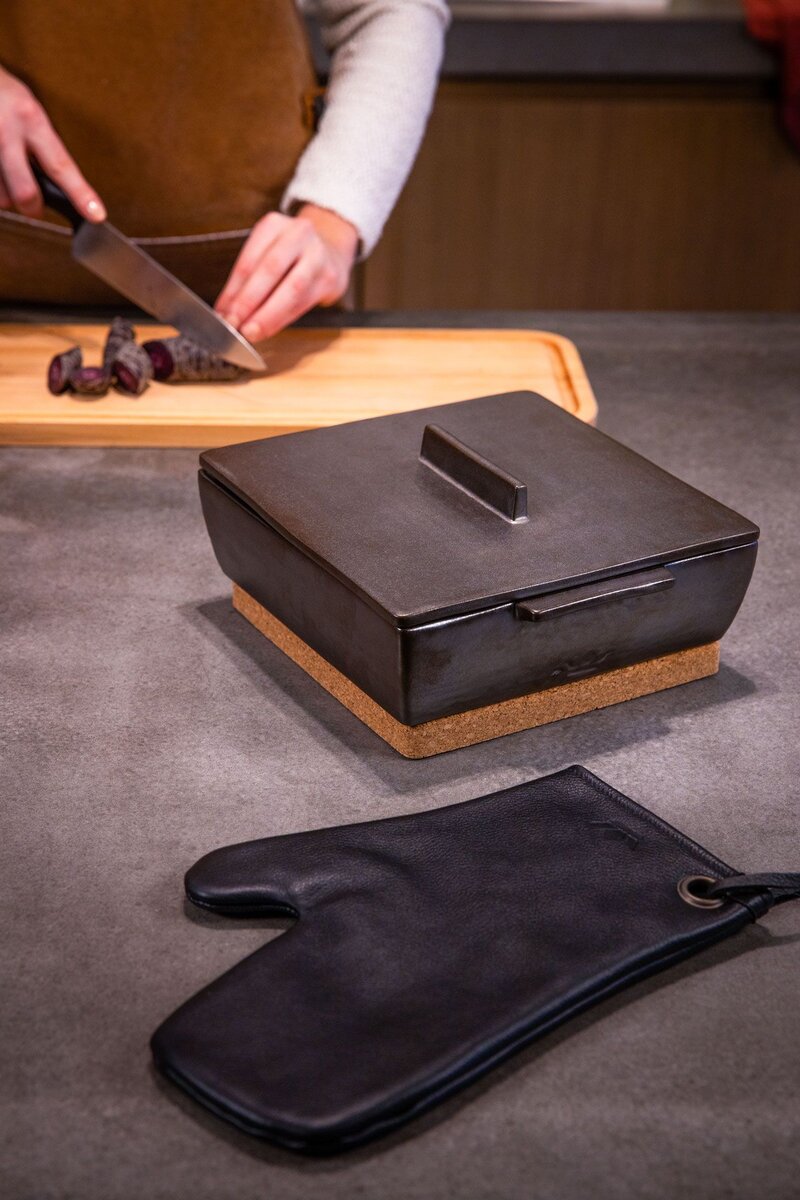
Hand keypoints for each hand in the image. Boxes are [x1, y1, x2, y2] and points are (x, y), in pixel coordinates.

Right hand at [0, 65, 104, 220]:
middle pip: (25, 192)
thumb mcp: (30, 111)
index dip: (80, 194)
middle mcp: (7, 131)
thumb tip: (60, 185)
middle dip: (32, 207)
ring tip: (6, 174)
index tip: (96, 214)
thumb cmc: (3, 95)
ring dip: (6, 195)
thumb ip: (43, 144)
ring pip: (1, 196)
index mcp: (32, 120)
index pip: (61, 165)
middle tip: (34, 206)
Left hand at [215, 204, 357, 340]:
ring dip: (269, 315)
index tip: (222, 312)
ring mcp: (318, 255)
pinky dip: (283, 319)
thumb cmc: (290, 256)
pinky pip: (304, 302)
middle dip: (249, 301)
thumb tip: (226, 312)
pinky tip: (269, 329)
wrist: (329, 251)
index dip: (233, 290)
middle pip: (270, 269)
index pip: (249, 260)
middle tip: (235, 323)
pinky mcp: (330, 278)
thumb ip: (246, 280)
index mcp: (274, 225)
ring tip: (251, 332)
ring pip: (292, 289)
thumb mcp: (266, 253)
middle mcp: (298, 234)